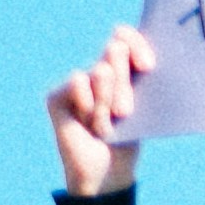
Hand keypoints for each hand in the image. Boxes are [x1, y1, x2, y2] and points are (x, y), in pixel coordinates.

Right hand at [47, 31, 149, 202]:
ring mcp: (78, 82)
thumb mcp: (146, 100)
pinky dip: (88, 104)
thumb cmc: (133, 133)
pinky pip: (77, 81)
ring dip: (109, 101)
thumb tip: (147, 54)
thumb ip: (143, 73)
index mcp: (126, 64)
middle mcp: (101, 68)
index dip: (137, 44)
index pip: (126, 35)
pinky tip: (87, 121)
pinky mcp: (56, 95)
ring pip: (100, 71)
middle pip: (115, 50)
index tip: (148, 66)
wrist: (109, 169)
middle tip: (125, 111)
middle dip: (126, 82)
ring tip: (111, 121)